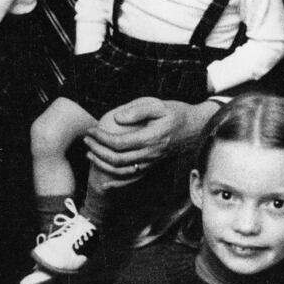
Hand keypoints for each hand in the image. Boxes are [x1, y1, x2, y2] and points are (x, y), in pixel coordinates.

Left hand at [84, 96, 217, 184]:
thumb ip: (137, 110)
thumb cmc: (176, 112)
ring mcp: (152, 162)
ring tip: (90, 153)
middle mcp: (151, 154)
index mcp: (150, 138)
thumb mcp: (158, 105)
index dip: (101, 138)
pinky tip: (104, 175)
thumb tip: (116, 118)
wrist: (197, 127)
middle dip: (97, 150)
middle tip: (86, 140)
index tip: (91, 130)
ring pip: (122, 171)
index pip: (118, 143)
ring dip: (103, 164)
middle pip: (117, 159)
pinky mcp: (153, 165)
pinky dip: (115, 178)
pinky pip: (132, 177)